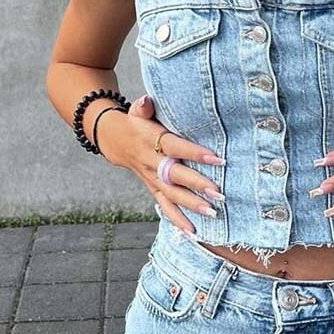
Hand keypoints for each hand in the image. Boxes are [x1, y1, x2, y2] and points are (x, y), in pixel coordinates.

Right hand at [99, 93, 225, 235]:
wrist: (114, 140)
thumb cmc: (136, 123)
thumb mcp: (136, 112)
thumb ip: (143, 107)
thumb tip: (146, 100)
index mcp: (151, 141)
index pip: (176, 148)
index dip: (195, 153)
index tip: (217, 159)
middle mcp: (151, 163)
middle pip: (175, 176)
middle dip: (197, 185)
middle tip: (219, 193)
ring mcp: (152, 179)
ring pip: (171, 195)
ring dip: (192, 206)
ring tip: (212, 214)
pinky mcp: (152, 189)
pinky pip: (164, 207)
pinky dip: (177, 221)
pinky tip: (193, 233)